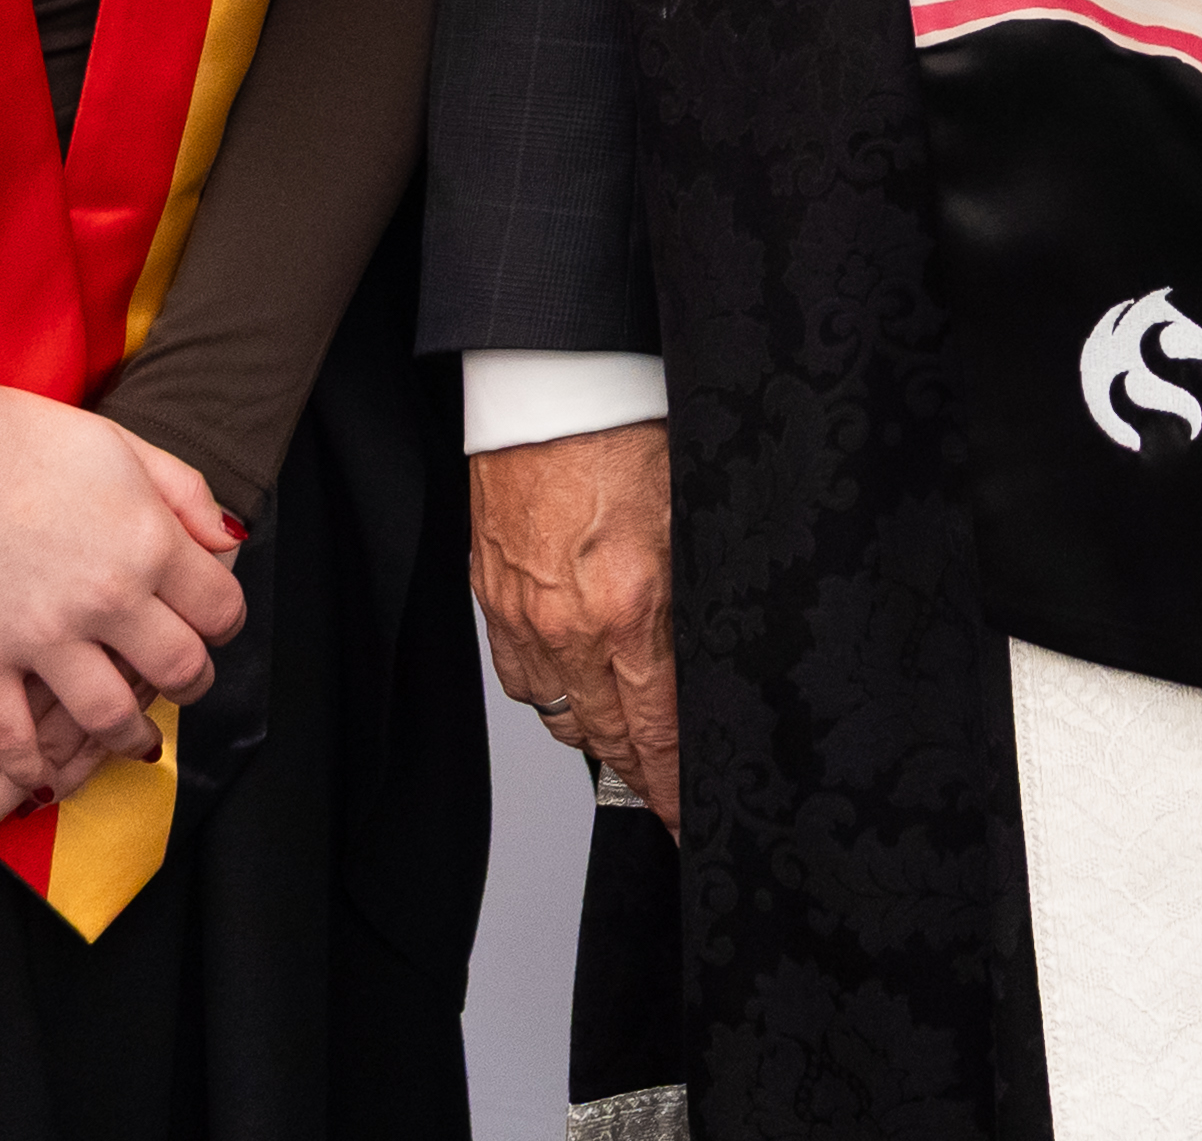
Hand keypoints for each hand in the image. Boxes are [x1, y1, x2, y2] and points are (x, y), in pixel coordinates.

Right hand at [0, 381, 246, 839]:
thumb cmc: (27, 437)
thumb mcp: (127, 445)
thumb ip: (187, 494)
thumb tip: (230, 541)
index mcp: (149, 542)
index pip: (221, 609)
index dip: (223, 623)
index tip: (211, 627)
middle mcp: (106, 597)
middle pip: (180, 670)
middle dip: (192, 683)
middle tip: (183, 685)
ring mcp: (41, 636)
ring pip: (109, 717)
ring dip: (131, 738)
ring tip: (135, 742)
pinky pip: (14, 738)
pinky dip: (34, 769)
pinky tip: (46, 779)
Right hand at [471, 424, 680, 828]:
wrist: (551, 386)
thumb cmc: (628, 431)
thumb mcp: (694, 521)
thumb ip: (699, 598)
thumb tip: (709, 657)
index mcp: (630, 613)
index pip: (657, 733)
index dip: (673, 785)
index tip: (685, 816)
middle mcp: (569, 629)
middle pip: (607, 736)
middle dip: (640, 776)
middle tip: (663, 801)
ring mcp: (522, 617)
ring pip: (558, 713)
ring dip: (594, 736)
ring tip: (626, 749)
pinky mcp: (492, 595)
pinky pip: (519, 677)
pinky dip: (547, 695)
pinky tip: (570, 692)